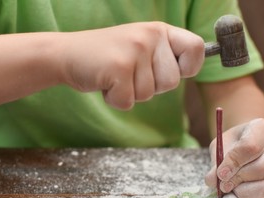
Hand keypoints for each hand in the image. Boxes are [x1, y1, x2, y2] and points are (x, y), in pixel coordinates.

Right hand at [59, 22, 204, 109]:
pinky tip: (105, 83)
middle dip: (152, 87)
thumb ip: (165, 56)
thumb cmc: (109, 56)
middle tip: (130, 73)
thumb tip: (191, 68)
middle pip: (172, 82)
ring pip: (149, 94)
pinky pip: (129, 102)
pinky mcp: (118, 68)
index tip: (175, 70)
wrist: (67, 54)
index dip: (190, 66)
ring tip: (115, 75)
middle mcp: (150, 36)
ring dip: (131, 93)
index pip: (197, 48)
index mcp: (159, 30)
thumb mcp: (141, 47)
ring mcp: (134, 50)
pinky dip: (115, 100)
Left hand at [205, 118, 263, 197]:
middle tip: (224, 184)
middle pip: (263, 168)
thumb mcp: (221, 145)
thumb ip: (216, 162)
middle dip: (239, 179)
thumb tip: (212, 180)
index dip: (233, 163)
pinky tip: (241, 193)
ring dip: (245, 192)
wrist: (245, 144)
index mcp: (263, 128)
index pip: (251, 147)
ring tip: (232, 188)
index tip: (220, 173)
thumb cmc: (233, 143)